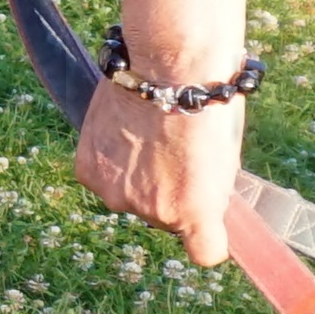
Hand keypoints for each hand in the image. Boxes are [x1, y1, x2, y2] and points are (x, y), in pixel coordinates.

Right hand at [76, 86, 243, 267]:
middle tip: (173, 150)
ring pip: (129, 197)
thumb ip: (208, 192)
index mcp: (196, 214)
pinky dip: (109, 160)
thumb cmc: (208, 102)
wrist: (169, 61)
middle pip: (163, 216)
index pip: (206, 252)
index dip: (209, 233)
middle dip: (168, 192)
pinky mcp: (88, 172)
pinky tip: (121, 131)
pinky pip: (101, 178)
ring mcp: (117, 194)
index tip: (209, 218)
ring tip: (145, 134)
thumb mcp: (226, 159)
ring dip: (135, 176)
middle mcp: (155, 214)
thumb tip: (199, 201)